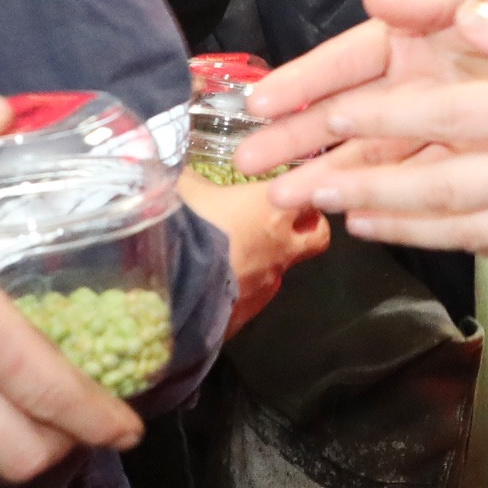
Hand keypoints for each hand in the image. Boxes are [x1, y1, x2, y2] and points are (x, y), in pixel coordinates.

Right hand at [182, 169, 328, 334]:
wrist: (169, 283)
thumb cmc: (183, 224)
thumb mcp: (184, 188)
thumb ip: (194, 180)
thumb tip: (188, 173)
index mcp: (271, 209)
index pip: (310, 195)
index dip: (301, 192)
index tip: (284, 191)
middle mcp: (280, 247)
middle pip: (317, 236)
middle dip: (307, 229)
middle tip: (281, 224)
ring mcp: (267, 284)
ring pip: (282, 270)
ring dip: (265, 262)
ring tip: (229, 257)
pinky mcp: (248, 313)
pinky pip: (252, 297)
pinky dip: (241, 290)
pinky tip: (213, 285)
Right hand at [233, 0, 487, 178]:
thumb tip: (380, 1)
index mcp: (422, 38)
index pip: (349, 60)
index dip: (304, 80)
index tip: (261, 100)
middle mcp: (424, 87)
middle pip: (349, 116)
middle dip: (300, 138)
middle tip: (252, 163)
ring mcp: (447, 131)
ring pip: (377, 156)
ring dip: (331, 174)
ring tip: (286, 197)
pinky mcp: (475, 165)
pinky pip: (424, 186)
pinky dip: (390, 201)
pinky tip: (354, 217)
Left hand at [268, 0, 487, 261]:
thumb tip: (457, 20)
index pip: (444, 117)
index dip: (379, 118)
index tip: (327, 117)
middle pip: (438, 188)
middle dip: (365, 190)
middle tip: (307, 189)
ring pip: (463, 230)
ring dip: (398, 226)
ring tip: (345, 219)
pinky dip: (454, 246)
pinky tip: (421, 236)